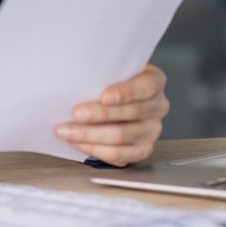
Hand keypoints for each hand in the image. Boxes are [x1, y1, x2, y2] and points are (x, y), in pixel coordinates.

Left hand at [54, 65, 168, 165]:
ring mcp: (152, 130)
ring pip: (121, 136)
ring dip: (90, 134)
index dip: (126, 92)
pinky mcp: (142, 150)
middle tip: (75, 114)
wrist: (118, 102)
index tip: (104, 96)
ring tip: (67, 131)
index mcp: (155, 82)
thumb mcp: (113, 72)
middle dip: (99, 114)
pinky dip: (94, 149)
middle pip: (131, 113)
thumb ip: (103, 75)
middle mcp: (158, 107)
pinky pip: (118, 154)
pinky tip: (78, 143)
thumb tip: (76, 81)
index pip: (146, 87)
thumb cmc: (113, 84)